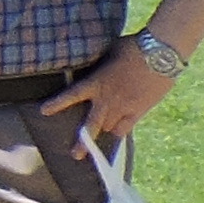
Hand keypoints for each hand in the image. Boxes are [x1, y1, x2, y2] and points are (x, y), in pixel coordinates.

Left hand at [43, 43, 179, 152]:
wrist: (160, 54)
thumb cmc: (133, 47)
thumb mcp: (108, 53)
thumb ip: (99, 64)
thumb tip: (94, 65)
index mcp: (96, 82)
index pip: (71, 95)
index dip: (57, 103)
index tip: (43, 111)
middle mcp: (107, 99)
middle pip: (92, 125)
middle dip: (83, 142)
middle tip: (75, 155)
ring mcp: (124, 107)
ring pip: (109, 128)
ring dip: (104, 130)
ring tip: (100, 136)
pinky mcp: (140, 110)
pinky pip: (126, 128)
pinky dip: (120, 132)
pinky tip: (116, 135)